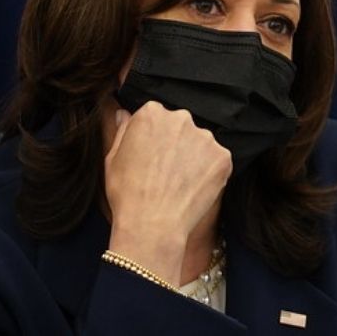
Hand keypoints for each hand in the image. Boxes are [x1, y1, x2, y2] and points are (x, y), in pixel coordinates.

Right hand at [103, 101, 231, 284]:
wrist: (152, 224)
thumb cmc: (127, 193)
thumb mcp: (113, 158)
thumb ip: (123, 130)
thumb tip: (126, 114)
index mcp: (152, 113)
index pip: (157, 117)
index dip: (154, 138)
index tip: (151, 156)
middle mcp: (181, 118)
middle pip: (181, 127)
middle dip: (176, 144)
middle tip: (166, 172)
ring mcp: (205, 137)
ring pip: (200, 143)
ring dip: (194, 157)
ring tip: (179, 183)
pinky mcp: (223, 157)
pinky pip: (216, 161)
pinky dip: (209, 172)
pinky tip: (194, 188)